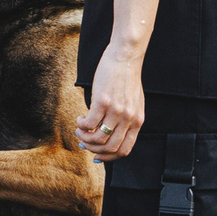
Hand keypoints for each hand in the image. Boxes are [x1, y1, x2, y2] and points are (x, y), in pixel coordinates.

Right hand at [76, 44, 145, 161]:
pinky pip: (89, 123)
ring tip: (79, 130)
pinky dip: (81, 125)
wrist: (125, 58)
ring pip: (98, 138)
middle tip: (84, 142)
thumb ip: (127, 120)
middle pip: (109, 148)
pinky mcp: (103, 102)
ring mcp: (116, 111)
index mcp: (137, 121)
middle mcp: (128, 119)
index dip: (108, 157)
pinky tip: (79, 118)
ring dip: (84, 138)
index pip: (124, 150)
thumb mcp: (133, 103)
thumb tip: (109, 135)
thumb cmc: (127, 79)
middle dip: (93, 149)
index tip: (97, 155)